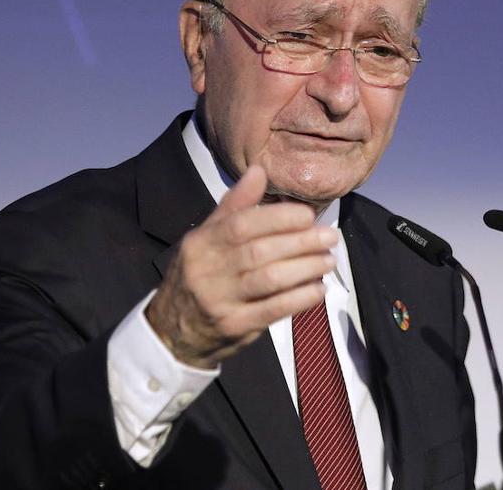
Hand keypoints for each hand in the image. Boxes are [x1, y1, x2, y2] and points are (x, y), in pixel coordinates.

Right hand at [145, 165, 336, 368]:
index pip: (241, 224)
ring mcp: (220, 301)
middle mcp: (207, 271)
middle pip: (259, 251)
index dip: (278, 218)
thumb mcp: (205, 239)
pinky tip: (317, 290)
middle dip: (301, 242)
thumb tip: (258, 170)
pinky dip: (299, 299)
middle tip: (329, 237)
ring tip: (328, 260)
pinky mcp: (234, 327)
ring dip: (305, 268)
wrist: (172, 333)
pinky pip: (272, 311)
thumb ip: (234, 206)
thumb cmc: (198, 277)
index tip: (307, 215)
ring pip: (268, 280)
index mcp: (201, 243)